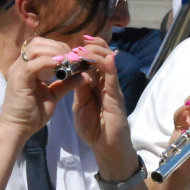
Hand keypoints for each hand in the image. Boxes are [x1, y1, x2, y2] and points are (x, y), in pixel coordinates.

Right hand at [3, 36, 79, 139]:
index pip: (42, 45)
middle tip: (73, 58)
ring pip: (35, 48)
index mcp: (28, 66)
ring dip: (54, 52)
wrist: (17, 129)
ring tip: (67, 62)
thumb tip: (85, 75)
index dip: (59, 47)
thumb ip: (67, 83)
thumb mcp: (54, 95)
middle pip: (38, 42)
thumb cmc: (33, 114)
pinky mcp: (18, 80)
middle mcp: (21, 65)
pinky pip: (32, 65)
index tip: (74, 57)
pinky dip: (47, 62)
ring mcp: (18, 71)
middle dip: (59, 47)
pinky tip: (59, 66)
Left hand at [70, 36, 134, 175]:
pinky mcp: (116, 99)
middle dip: (92, 46)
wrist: (105, 148)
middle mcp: (106, 83)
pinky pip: (113, 80)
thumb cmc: (94, 128)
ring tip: (86, 47)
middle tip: (80, 41)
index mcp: (96, 84)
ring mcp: (112, 90)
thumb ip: (79, 89)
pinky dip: (110, 68)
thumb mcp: (81, 105)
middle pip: (102, 57)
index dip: (85, 49)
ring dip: (97, 53)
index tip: (73, 42)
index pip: (92, 61)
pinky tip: (107, 58)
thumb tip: (73, 72)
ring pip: (108, 64)